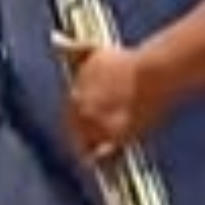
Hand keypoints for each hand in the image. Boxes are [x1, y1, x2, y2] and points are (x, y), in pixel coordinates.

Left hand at [56, 35, 164, 162]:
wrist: (150, 74)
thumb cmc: (124, 61)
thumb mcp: (93, 51)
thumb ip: (72, 49)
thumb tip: (54, 39)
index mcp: (73, 95)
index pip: (69, 115)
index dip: (77, 121)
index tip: (86, 124)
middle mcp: (81, 113)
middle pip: (74, 132)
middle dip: (81, 135)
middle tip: (90, 141)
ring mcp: (97, 126)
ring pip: (84, 145)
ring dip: (88, 148)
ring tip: (93, 155)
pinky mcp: (115, 138)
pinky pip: (100, 155)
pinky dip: (98, 160)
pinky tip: (99, 165)